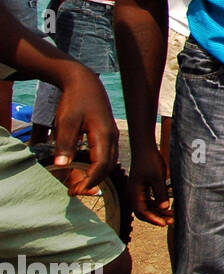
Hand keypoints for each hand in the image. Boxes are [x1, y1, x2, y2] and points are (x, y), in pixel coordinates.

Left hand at [51, 63, 117, 190]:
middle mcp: (112, 137)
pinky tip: (87, 168)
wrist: (85, 82)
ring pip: (109, 161)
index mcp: (103, 135)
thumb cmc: (76, 100)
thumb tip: (62, 165)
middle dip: (93, 181)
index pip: (101, 165)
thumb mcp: (66, 121)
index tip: (77, 190)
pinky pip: (107, 154)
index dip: (90, 180)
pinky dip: (98, 166)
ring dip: (96, 174)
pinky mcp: (108, 133)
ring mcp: (111, 135)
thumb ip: (65, 143)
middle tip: (75, 191)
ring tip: (80, 183)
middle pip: (108, 166)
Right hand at [128, 144, 173, 226]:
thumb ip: (161, 194)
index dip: (153, 219)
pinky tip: (168, 207)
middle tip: (171, 221)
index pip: (141, 212)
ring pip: (147, 207)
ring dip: (158, 212)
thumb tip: (164, 208)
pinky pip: (149, 200)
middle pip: (143, 211)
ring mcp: (137, 191)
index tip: (164, 223)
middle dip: (157, 217)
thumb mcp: (157, 178)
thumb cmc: (149, 161)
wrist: (145, 148)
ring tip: (172, 215)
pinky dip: (157, 205)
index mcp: (133, 192)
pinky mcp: (142, 188)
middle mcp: (133, 194)